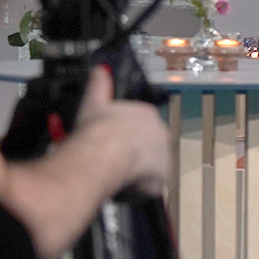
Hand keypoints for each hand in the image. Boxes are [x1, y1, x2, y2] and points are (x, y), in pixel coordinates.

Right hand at [71, 64, 170, 195]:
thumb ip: (99, 85)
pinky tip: (123, 188)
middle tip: (111, 162)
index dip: (125, 136)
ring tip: (115, 176)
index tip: (111, 143)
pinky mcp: (162, 178)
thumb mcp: (94, 101)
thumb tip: (99, 69)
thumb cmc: (97, 127)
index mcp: (147, 114)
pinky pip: (151, 186)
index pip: (141, 126)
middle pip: (148, 147)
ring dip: (136, 173)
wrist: (104, 152)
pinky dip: (138, 189)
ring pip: (150, 167)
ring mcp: (164, 155)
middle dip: (132, 154)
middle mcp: (161, 132)